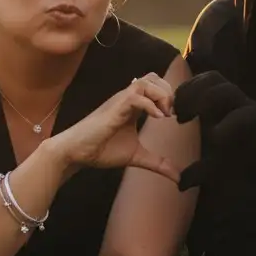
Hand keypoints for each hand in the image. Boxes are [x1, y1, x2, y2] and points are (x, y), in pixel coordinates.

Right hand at [45, 73, 180, 183]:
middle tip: (173, 112)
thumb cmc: (102, 150)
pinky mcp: (114, 107)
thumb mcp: (137, 156)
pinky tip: (158, 118)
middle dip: (169, 91)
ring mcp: (120, 101)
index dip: (170, 96)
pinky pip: (135, 96)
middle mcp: (127, 99)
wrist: (77, 152)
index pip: (155, 86)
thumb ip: (158, 163)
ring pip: (145, 82)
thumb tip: (178, 177)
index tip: (176, 116)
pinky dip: (150, 104)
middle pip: (153, 78)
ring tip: (166, 114)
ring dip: (161, 95)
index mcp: (133, 106)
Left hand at [173, 71, 255, 190]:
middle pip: (213, 78)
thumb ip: (200, 170)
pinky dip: (225, 126)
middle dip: (191, 90)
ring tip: (188, 120)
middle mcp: (237, 102)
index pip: (203, 81)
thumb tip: (180, 183)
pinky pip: (242, 116)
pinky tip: (214, 138)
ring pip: (226, 90)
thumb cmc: (252, 159)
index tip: (171, 109)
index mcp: (226, 105)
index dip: (185, 89)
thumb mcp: (221, 165)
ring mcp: (250, 109)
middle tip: (177, 113)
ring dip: (204, 100)